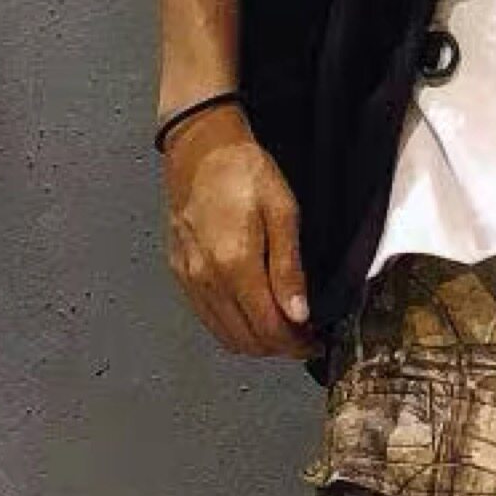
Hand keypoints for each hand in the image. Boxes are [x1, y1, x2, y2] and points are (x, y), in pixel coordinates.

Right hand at [163, 105, 318, 359]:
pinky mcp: (179, 274)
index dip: (296, 343)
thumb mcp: (282, 212)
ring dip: (256, 342)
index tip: (316, 341)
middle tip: (304, 337)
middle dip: (279, 347)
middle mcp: (207, 279)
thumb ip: (288, 268)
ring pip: (225, 335)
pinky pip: (208, 319)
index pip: (269, 327)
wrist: (199, 148)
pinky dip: (233, 328)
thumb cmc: (246, 172)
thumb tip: (299, 314)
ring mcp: (189, 279)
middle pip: (246, 339)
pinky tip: (252, 315)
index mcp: (235, 264)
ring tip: (282, 329)